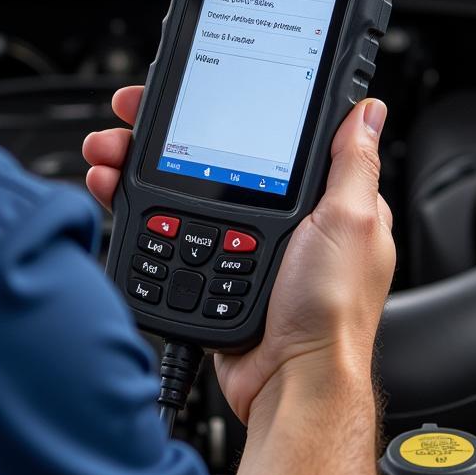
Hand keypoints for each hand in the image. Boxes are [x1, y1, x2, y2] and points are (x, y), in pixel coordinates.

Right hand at [83, 89, 395, 424]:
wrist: (289, 382)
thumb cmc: (330, 312)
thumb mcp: (351, 223)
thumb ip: (352, 164)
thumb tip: (366, 111)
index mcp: (316, 199)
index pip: (263, 133)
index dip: (224, 106)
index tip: (190, 92)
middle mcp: (276, 216)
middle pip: (209, 155)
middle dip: (163, 133)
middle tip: (130, 117)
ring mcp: (238, 242)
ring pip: (179, 188)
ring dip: (137, 163)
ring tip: (109, 150)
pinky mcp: (208, 267)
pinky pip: (166, 228)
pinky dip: (135, 206)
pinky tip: (114, 188)